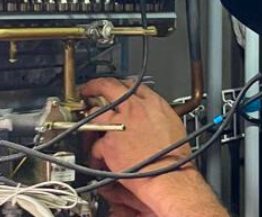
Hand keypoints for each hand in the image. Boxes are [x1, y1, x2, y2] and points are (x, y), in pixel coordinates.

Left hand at [81, 79, 227, 216]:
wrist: (169, 176)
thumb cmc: (174, 156)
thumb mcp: (172, 123)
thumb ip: (156, 113)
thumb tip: (149, 114)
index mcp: (153, 103)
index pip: (132, 84)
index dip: (120, 85)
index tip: (114, 88)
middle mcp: (135, 109)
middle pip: (110, 87)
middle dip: (95, 85)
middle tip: (88, 89)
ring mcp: (120, 124)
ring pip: (95, 113)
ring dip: (90, 118)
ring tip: (88, 126)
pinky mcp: (109, 143)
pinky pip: (95, 145)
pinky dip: (95, 152)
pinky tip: (99, 158)